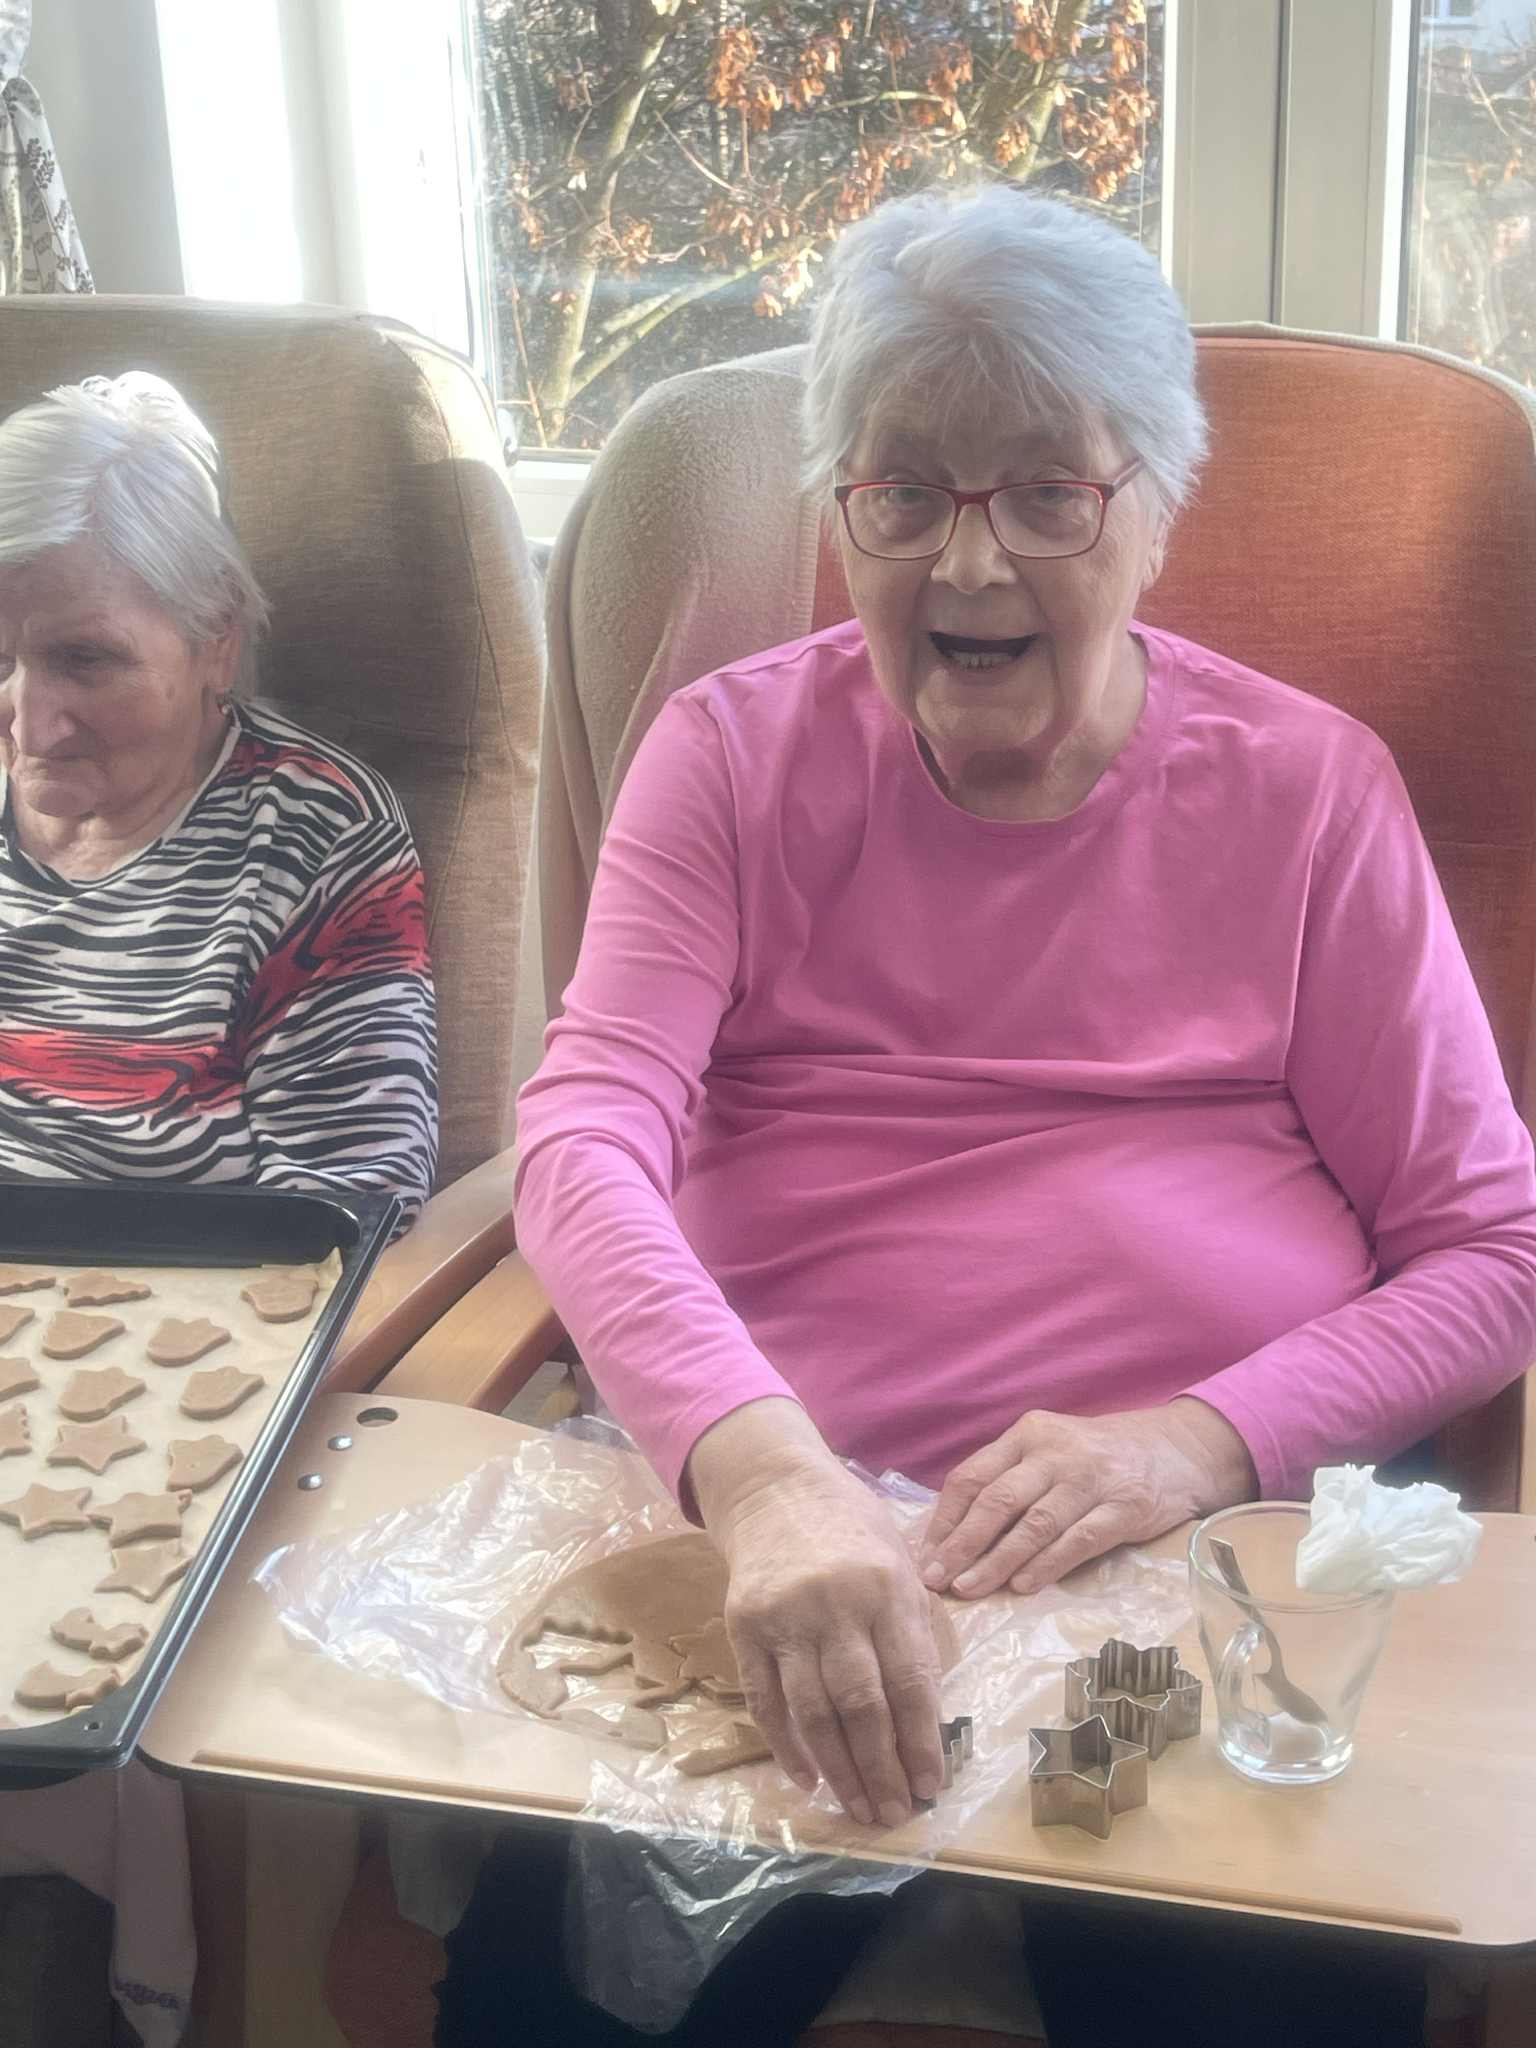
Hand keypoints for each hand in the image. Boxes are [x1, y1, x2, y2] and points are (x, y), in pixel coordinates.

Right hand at [687, 1400, 945, 1827]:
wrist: (773, 1487)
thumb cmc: (852, 1528)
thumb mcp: (901, 1561)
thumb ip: (913, 1630)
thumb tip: (927, 1717)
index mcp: (886, 1587)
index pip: (909, 1680)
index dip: (921, 1741)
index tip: (931, 1787)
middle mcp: (835, 1604)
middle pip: (861, 1704)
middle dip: (882, 1768)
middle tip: (895, 1813)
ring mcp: (785, 1617)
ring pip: (813, 1711)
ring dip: (839, 1769)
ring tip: (858, 1808)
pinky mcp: (745, 1626)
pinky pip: (765, 1699)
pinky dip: (786, 1745)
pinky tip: (809, 1779)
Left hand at [920, 1398, 1255, 1599]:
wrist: (1176, 1449)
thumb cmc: (1097, 1458)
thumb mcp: (1050, 1452)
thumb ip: (1009, 1480)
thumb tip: (952, 1533)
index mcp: (1028, 1435)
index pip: (973, 1476)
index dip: (945, 1518)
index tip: (925, 1555)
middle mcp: (1055, 1452)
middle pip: (997, 1500)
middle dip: (961, 1544)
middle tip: (936, 1580)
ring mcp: (1090, 1479)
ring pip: (1034, 1524)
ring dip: (997, 1561)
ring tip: (969, 1589)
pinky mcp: (1124, 1507)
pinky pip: (1078, 1540)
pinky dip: (1047, 1565)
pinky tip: (1022, 1587)